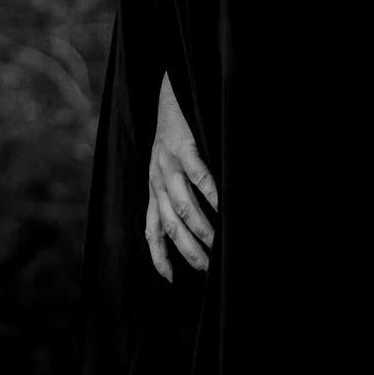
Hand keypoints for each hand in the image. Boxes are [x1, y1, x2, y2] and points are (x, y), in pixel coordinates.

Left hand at [145, 73, 217, 280]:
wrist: (170, 95)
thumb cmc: (175, 136)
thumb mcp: (165, 169)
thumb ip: (173, 195)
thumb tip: (193, 227)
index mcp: (153, 189)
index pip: (151, 231)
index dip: (159, 257)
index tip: (171, 279)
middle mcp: (156, 180)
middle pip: (169, 225)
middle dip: (187, 250)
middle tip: (206, 267)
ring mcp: (167, 164)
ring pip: (182, 205)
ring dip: (200, 227)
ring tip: (216, 243)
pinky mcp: (183, 146)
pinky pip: (197, 174)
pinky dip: (209, 192)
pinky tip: (221, 205)